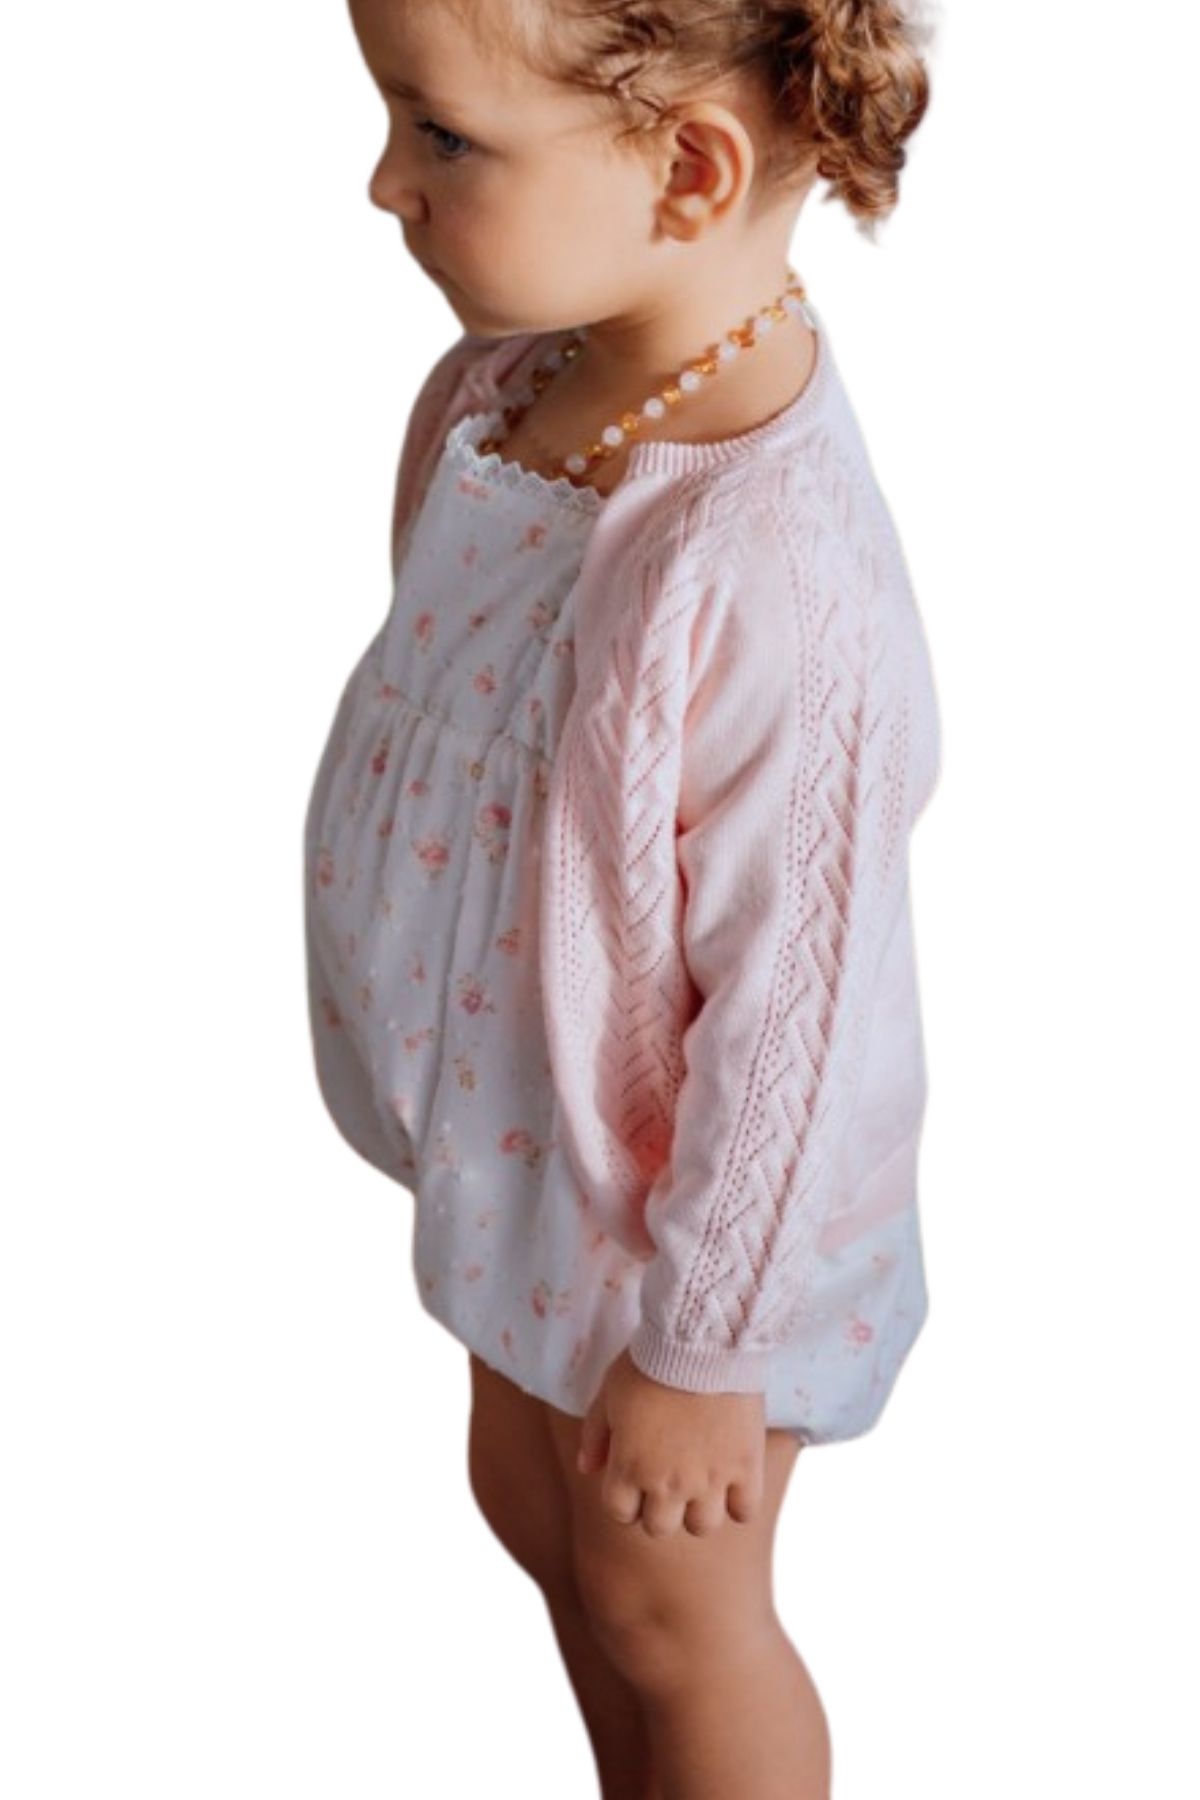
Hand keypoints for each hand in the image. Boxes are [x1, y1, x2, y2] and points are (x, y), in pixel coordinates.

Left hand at [576, 1347, 765, 1538]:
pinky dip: (739, 1502)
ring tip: (702, 1482)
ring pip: (702, 1526)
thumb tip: (586, 1469)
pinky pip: (745, 1510)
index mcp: (629, 1467)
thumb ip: (593, 1436)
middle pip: (659, 1527)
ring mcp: (709, 1479)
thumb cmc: (648, 1362)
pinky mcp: (746, 1466)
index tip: (635, 1480)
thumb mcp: (607, 1394)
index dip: (625, 1499)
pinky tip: (734, 1480)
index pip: (620, 1514)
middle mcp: (667, 1483)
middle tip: (668, 1479)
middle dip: (659, 1507)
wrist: (700, 1339)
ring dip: (698, 1509)